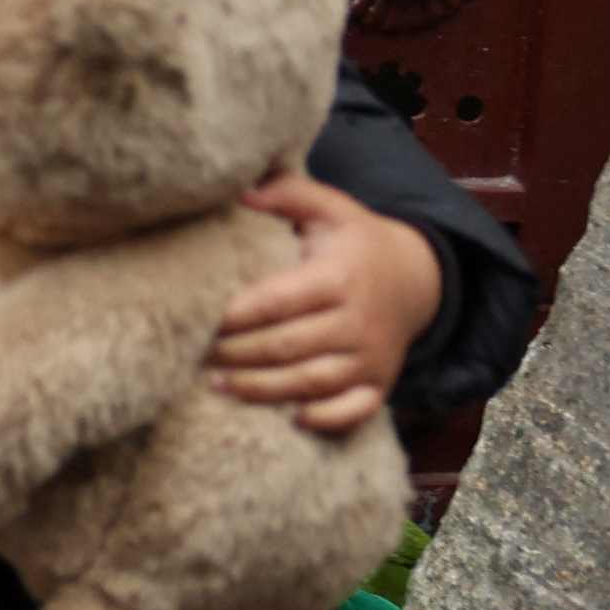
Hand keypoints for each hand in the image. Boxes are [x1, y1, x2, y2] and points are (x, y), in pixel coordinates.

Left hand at [214, 170, 445, 434]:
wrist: (417, 278)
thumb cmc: (355, 242)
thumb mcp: (331, 208)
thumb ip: (288, 193)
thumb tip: (241, 190)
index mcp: (339, 276)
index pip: (277, 301)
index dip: (235, 315)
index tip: (197, 319)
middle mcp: (358, 320)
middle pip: (287, 346)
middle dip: (236, 355)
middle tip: (192, 356)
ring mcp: (372, 357)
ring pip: (311, 383)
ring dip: (261, 390)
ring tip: (216, 385)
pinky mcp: (381, 383)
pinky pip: (355, 410)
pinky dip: (325, 419)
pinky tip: (290, 419)